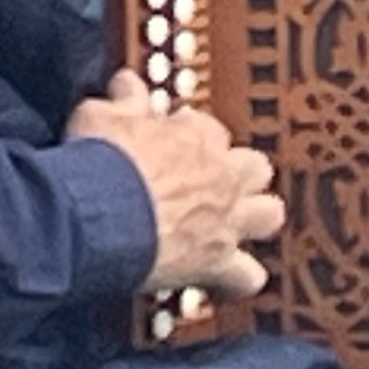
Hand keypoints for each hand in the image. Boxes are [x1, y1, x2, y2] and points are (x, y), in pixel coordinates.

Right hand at [66, 77, 283, 299]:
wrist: (99, 213)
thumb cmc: (100, 162)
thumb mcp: (103, 116)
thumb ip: (122, 100)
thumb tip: (127, 84)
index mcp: (195, 136)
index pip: (210, 130)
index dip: (193, 139)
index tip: (175, 146)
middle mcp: (221, 175)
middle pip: (255, 167)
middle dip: (241, 175)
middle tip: (215, 186)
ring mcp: (225, 219)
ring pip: (269, 214)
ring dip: (255, 220)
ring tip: (234, 229)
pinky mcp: (216, 261)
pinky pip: (247, 276)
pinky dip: (240, 280)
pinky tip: (228, 284)